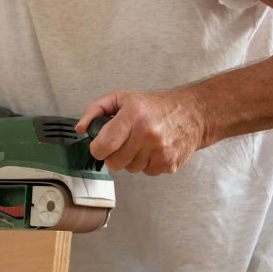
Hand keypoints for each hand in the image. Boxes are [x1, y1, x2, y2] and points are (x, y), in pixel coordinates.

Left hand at [76, 88, 205, 174]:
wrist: (191, 114)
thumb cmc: (154, 106)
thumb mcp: (122, 98)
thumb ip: (96, 110)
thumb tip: (81, 128)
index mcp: (133, 116)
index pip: (104, 145)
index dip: (97, 149)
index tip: (100, 145)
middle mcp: (147, 134)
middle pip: (114, 163)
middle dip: (113, 155)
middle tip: (122, 143)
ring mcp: (160, 151)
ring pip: (130, 169)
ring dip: (131, 159)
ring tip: (140, 143)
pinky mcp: (169, 164)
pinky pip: (146, 172)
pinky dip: (146, 164)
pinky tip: (152, 149)